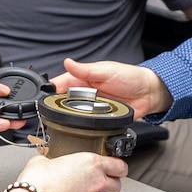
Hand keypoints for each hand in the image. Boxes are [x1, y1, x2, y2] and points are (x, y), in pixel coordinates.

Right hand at [8, 152, 126, 191]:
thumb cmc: (35, 185)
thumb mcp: (41, 162)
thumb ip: (51, 161)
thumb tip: (47, 164)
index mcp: (91, 164)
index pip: (119, 165)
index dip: (117, 167)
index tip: (114, 168)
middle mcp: (96, 184)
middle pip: (116, 185)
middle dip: (109, 184)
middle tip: (100, 183)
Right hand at [52, 58, 173, 118]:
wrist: (148, 94)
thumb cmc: (130, 77)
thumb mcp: (106, 71)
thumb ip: (85, 70)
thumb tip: (67, 62)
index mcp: (83, 78)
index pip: (60, 84)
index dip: (50, 90)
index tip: (42, 98)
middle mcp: (85, 93)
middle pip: (63, 102)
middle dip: (56, 108)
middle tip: (51, 113)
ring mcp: (91, 107)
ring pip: (73, 116)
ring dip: (69, 119)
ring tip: (63, 122)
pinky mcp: (99, 119)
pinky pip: (87, 125)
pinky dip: (83, 127)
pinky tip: (80, 128)